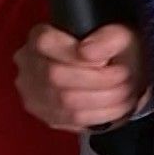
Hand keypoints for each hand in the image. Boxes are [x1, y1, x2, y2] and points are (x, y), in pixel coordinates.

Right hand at [14, 23, 149, 130]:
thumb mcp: (119, 34)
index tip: (105, 59)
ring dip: (105, 98)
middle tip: (123, 75)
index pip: (45, 43)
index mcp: (40, 36)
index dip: (77, 54)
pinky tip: (117, 104)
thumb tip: (88, 53)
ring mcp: (35, 94)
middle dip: (98, 79)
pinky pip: (73, 120)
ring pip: (66, 102)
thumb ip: (107, 38)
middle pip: (55, 76)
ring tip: (125, 90)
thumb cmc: (114, 51)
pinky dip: (103, 113)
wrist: (117, 73)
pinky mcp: (48, 117)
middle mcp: (28, 66)